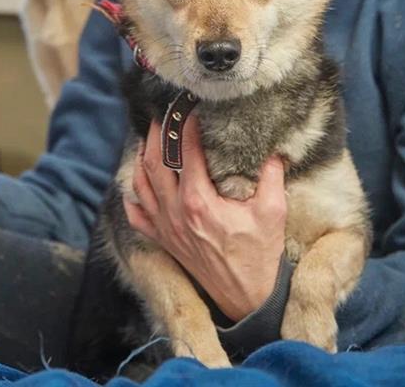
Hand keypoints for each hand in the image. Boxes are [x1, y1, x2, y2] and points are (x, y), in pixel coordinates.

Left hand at [123, 116, 286, 321]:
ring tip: (149, 138)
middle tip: (164, 114)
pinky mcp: (163, 241)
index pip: (185, 152)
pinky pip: (136, 215)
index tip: (190, 107)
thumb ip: (270, 176)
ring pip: (141, 184)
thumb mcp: (273, 212)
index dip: (186, 125)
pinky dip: (132, 195)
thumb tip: (273, 149)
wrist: (246, 296)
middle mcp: (175, 212)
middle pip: (155, 162)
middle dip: (158, 134)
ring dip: (142, 158)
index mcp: (198, 201)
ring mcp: (165, 227)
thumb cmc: (260, 254)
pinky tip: (135, 182)